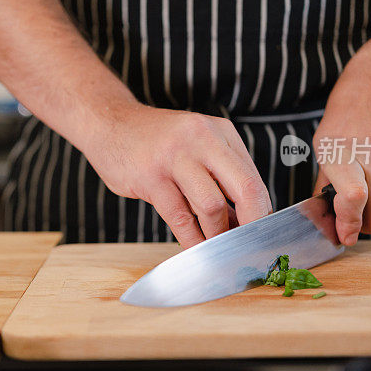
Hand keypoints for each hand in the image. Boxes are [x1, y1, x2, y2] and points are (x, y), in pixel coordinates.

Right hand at [81, 104, 272, 247]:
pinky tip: (194, 248)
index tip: (259, 233)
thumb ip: (220, 176)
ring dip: (217, 234)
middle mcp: (202, 140)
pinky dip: (191, 239)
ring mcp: (175, 157)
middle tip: (248, 244)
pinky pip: (180, 217)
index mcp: (220, 132)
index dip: (261, 211)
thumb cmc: (156, 142)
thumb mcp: (196, 145)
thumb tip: (244, 220)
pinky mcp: (150, 177)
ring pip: (212, 206)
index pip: (253, 177)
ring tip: (215, 245)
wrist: (109, 123)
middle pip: (245, 188)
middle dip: (252, 223)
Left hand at [313, 50, 370, 244]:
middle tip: (357, 226)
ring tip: (368, 206)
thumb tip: (325, 217)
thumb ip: (326, 181)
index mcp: (340, 151)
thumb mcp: (324, 144)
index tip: (346, 234)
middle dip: (368, 228)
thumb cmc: (346, 115)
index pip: (352, 196)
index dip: (350, 221)